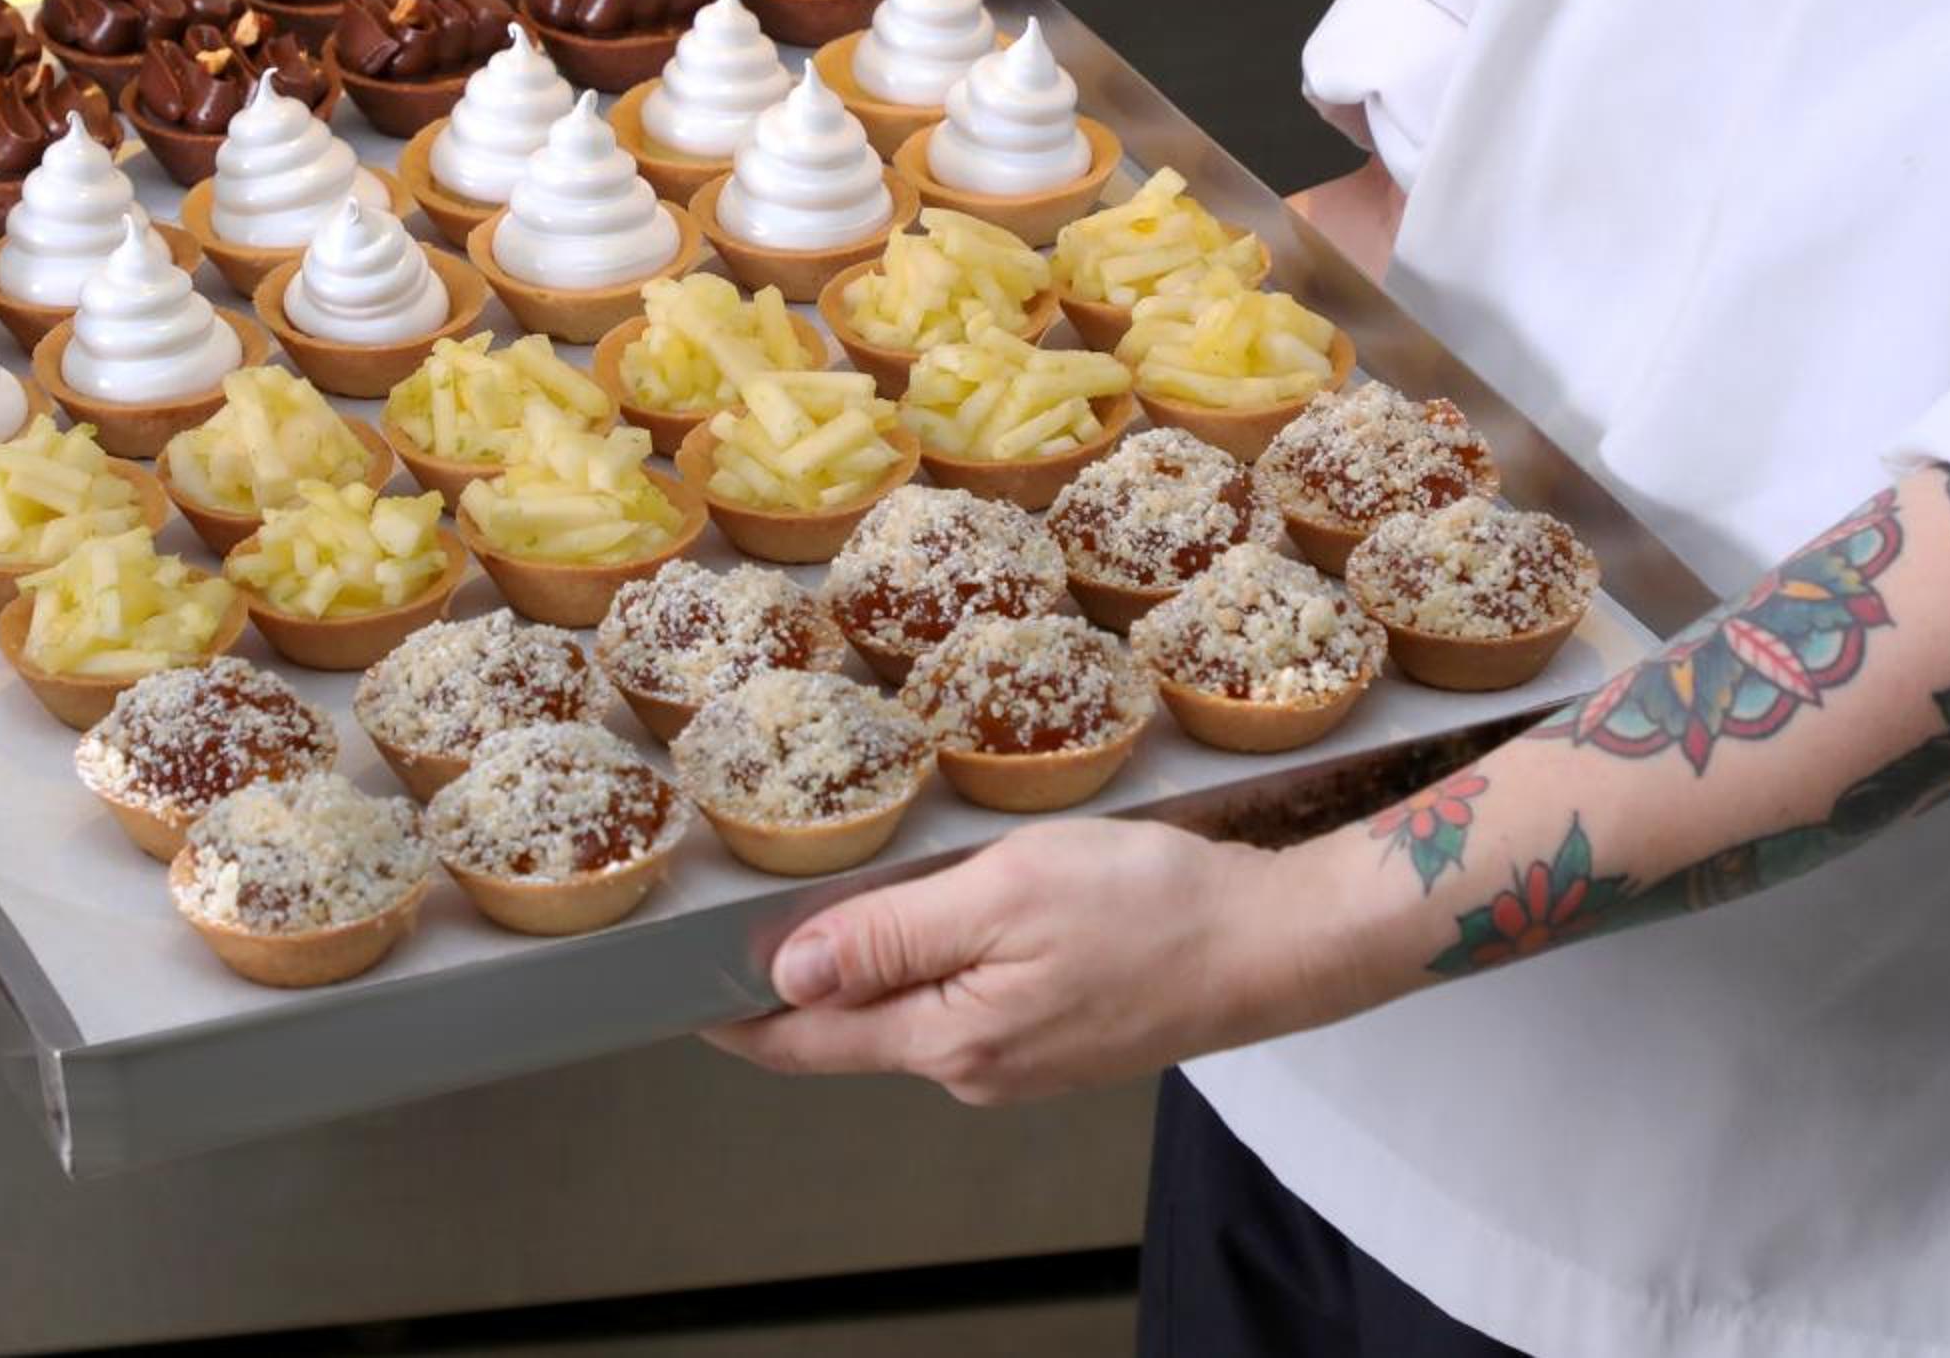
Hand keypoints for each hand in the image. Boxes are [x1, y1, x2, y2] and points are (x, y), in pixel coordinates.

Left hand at [703, 819, 1331, 1104]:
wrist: (1274, 941)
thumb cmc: (1153, 908)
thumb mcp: (1002, 893)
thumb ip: (890, 935)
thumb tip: (789, 971)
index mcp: (948, 1037)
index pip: (802, 1041)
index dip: (732, 1013)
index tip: (675, 983)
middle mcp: (973, 1065)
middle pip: (849, 1025)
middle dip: (795, 974)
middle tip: (750, 901)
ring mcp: (1017, 1056)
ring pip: (908, 1006)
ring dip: (870, 956)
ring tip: (842, 884)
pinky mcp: (1054, 1033)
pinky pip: (962, 996)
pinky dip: (933, 954)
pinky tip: (944, 902)